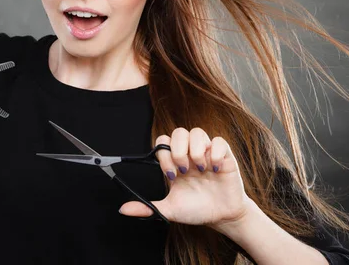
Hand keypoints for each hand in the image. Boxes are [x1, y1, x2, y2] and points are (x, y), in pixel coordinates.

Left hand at [119, 127, 252, 228]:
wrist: (221, 217)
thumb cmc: (196, 209)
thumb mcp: (170, 209)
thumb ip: (148, 208)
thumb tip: (123, 209)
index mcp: (175, 162)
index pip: (163, 143)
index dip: (164, 156)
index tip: (171, 175)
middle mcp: (190, 154)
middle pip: (179, 132)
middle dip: (178, 151)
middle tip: (183, 171)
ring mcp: (207, 153)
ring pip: (197, 132)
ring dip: (195, 151)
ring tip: (199, 169)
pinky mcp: (225, 156)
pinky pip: (219, 141)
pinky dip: (215, 153)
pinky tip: (215, 169)